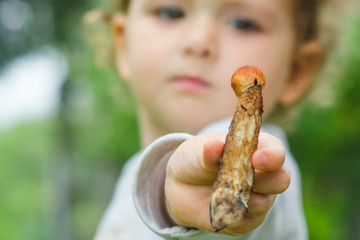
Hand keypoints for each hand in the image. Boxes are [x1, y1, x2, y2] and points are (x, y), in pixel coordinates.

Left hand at [164, 132, 289, 235]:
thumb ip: (208, 149)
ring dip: (241, 199)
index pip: (275, 152)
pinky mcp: (246, 221)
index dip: (271, 156)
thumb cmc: (196, 159)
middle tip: (245, 180)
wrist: (181, 186)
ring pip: (263, 203)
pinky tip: (215, 207)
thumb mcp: (198, 149)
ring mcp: (257, 198)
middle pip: (281, 179)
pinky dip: (229, 216)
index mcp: (256, 149)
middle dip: (268, 181)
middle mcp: (263, 175)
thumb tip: (215, 146)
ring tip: (218, 192)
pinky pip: (245, 223)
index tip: (256, 158)